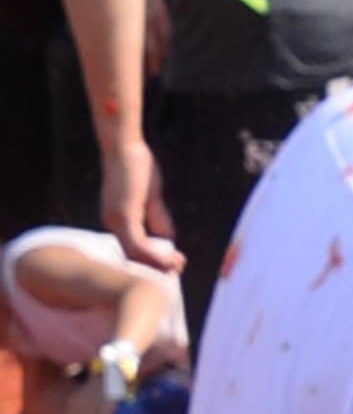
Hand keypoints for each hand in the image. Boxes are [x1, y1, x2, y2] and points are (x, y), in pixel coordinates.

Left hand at [97, 134, 173, 274]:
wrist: (123, 146)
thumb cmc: (136, 165)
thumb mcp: (150, 197)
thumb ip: (156, 218)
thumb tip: (166, 239)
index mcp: (117, 219)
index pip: (132, 249)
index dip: (153, 260)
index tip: (175, 262)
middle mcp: (112, 222)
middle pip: (133, 257)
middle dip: (157, 266)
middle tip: (179, 267)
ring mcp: (116, 220)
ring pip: (135, 255)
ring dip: (158, 264)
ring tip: (179, 264)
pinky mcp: (124, 216)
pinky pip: (138, 245)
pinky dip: (155, 255)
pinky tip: (172, 257)